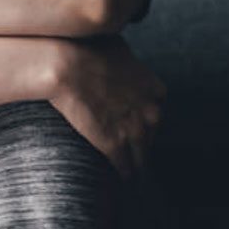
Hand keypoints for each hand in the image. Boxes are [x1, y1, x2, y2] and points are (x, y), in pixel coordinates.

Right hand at [48, 34, 166, 179]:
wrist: (70, 64)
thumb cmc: (88, 49)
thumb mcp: (117, 46)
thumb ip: (124, 58)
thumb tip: (118, 53)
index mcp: (154, 88)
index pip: (158, 111)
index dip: (146, 118)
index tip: (139, 124)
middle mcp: (150, 111)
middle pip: (152, 135)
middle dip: (144, 143)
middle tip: (137, 153)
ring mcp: (134, 129)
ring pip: (141, 155)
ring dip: (139, 166)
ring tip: (137, 179)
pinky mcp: (114, 144)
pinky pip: (125, 166)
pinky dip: (125, 175)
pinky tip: (125, 182)